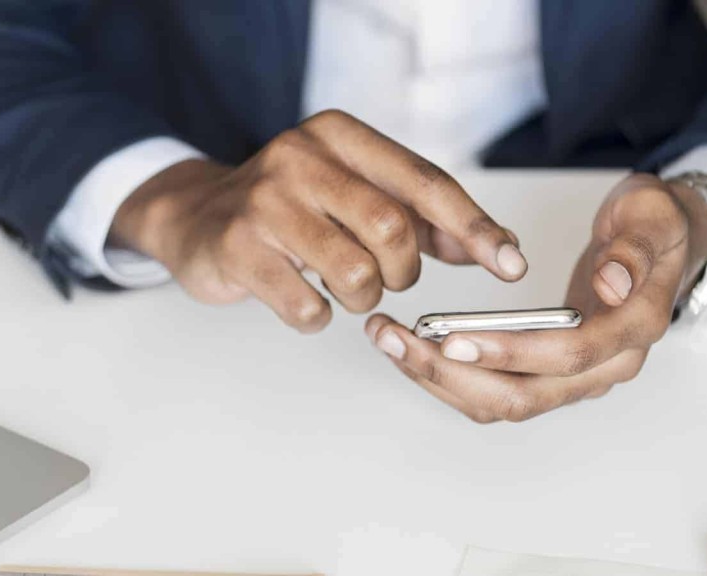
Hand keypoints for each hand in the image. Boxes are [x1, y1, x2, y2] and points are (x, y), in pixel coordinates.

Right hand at [111, 110, 525, 331]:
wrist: (196, 218)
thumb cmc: (289, 208)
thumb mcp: (354, 193)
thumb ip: (421, 217)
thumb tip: (494, 247)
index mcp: (337, 135)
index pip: (424, 182)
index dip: (474, 228)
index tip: (510, 265)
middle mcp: (299, 157)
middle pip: (392, 231)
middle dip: (401, 272)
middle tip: (384, 278)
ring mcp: (263, 202)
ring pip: (355, 274)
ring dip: (361, 299)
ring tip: (340, 288)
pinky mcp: (236, 248)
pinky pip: (307, 307)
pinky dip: (317, 317)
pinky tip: (301, 299)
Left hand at [365, 173, 706, 421]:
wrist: (660, 242)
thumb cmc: (652, 226)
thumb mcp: (651, 215)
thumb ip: (632, 249)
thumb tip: (611, 284)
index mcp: (633, 330)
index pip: (568, 356)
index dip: (510, 352)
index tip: (452, 338)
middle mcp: (605, 367)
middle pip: (522, 395)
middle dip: (451, 373)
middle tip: (395, 338)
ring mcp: (575, 377)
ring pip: (500, 402)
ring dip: (438, 378)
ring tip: (388, 339)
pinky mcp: (547, 373)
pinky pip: (493, 390)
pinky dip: (448, 376)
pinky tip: (411, 348)